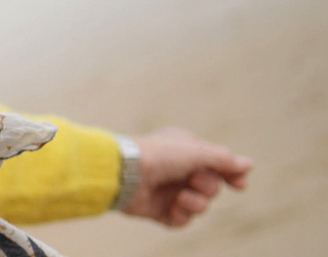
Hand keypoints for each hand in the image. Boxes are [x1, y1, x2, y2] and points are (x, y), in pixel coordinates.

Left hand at [119, 127, 251, 227]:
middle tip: (192, 180)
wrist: (123, 173)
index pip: (217, 164)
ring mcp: (168, 190)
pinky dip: (181, 216)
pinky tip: (174, 208)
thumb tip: (248, 165)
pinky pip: (182, 220)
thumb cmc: (158, 155)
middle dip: (208, 186)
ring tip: (181, 197)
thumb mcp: (196, 152)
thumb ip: (223, 160)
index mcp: (185, 150)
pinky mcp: (158, 210)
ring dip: (196, 203)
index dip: (231, 175)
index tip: (239, 184)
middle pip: (212, 187)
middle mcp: (177, 170)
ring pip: (200, 205)